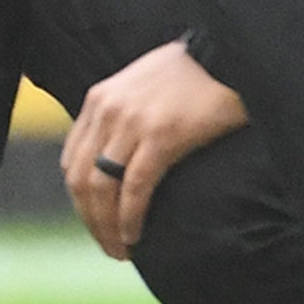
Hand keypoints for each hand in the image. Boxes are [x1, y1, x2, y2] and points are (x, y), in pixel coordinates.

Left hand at [62, 39, 246, 260]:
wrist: (231, 53)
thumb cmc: (195, 75)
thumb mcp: (143, 87)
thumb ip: (124, 116)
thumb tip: (118, 159)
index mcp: (98, 99)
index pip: (73, 162)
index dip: (81, 200)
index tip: (97, 223)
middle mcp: (107, 110)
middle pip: (81, 180)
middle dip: (90, 220)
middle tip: (108, 247)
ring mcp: (132, 122)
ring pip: (102, 188)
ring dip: (106, 227)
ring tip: (121, 250)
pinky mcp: (162, 135)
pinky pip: (135, 188)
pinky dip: (130, 218)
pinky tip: (135, 236)